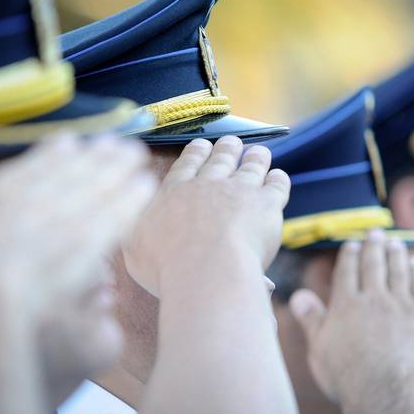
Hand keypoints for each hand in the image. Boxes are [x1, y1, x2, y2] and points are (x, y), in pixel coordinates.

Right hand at [0, 135, 156, 332]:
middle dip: (95, 157)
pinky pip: (114, 216)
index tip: (70, 143)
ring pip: (96, 187)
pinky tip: (145, 188)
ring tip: (138, 157)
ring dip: (118, 170)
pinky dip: (131, 199)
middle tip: (117, 143)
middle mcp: (30, 202)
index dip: (50, 156)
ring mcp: (60, 219)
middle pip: (70, 173)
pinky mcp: (85, 244)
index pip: (26, 171)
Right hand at [124, 136, 290, 296]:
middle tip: (231, 142)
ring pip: (250, 166)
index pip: (186, 166)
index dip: (196, 154)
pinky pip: (276, 185)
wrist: (205, 270)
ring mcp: (239, 190)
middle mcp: (207, 185)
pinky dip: (278, 179)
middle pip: (220, 160)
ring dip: (255, 157)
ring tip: (259, 153)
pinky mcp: (266, 202)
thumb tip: (136, 235)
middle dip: (226, 148)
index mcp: (174, 194)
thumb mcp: (136, 252)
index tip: (201, 146)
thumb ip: (137, 238)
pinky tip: (278, 177)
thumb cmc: (166, 267)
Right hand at [289, 231, 413, 404]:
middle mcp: (373, 298)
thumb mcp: (318, 347)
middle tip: (376, 233)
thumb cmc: (345, 375)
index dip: (350, 254)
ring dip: (396, 253)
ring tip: (395, 243)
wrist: (382, 392)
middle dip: (374, 246)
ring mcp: (400, 306)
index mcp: (346, 304)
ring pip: (398, 270)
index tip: (353, 244)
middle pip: (374, 264)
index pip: (347, 270)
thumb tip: (297, 295)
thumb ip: (311, 318)